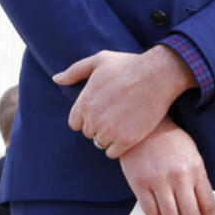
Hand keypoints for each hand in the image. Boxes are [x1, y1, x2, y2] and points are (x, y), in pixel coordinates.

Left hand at [53, 46, 195, 157]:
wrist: (158, 74)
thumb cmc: (128, 65)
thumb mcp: (99, 61)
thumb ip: (75, 71)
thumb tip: (56, 79)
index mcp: (84, 103)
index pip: (75, 123)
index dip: (88, 117)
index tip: (102, 109)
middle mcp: (93, 119)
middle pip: (89, 133)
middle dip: (99, 125)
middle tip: (116, 113)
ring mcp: (109, 131)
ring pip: (101, 143)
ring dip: (110, 136)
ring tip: (124, 121)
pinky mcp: (126, 140)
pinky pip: (113, 153)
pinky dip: (119, 146)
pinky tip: (129, 132)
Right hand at [120, 117, 214, 214]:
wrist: (143, 125)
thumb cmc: (170, 141)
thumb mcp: (192, 155)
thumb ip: (197, 180)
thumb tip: (201, 209)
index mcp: (196, 169)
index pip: (207, 205)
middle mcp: (179, 176)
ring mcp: (159, 181)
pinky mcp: (140, 184)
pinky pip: (151, 212)